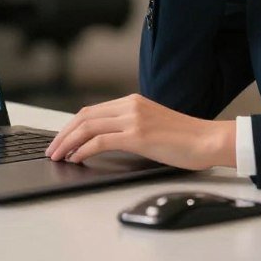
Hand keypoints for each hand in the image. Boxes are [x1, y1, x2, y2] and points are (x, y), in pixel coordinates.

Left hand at [45, 94, 235, 170]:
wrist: (208, 139)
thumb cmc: (185, 138)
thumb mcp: (153, 124)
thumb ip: (131, 126)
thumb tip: (105, 141)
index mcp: (133, 101)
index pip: (92, 110)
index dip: (71, 125)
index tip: (60, 139)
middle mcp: (130, 105)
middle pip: (84, 116)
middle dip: (63, 134)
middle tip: (51, 149)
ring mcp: (134, 119)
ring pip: (88, 127)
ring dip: (68, 142)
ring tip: (58, 155)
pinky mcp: (138, 135)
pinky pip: (101, 141)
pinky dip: (83, 150)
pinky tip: (76, 159)